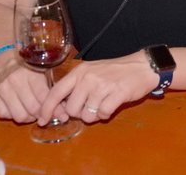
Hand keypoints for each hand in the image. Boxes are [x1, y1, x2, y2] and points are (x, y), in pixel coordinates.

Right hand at [0, 56, 65, 122]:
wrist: (4, 61)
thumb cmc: (29, 68)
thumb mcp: (43, 71)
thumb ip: (53, 87)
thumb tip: (65, 107)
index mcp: (31, 73)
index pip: (43, 96)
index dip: (55, 109)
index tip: (62, 115)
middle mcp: (15, 81)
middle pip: (32, 108)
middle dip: (42, 115)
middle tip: (47, 115)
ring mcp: (2, 89)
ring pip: (19, 116)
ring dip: (29, 118)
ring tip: (34, 113)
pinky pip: (5, 116)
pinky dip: (14, 116)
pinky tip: (20, 109)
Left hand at [37, 50, 156, 124]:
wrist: (142, 66)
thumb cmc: (115, 71)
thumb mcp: (92, 71)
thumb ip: (76, 86)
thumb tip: (60, 108)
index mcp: (79, 71)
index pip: (55, 92)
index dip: (46, 109)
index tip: (42, 120)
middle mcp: (88, 78)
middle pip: (71, 109)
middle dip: (79, 113)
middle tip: (91, 105)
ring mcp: (102, 85)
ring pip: (87, 115)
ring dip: (94, 114)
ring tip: (104, 103)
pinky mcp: (117, 93)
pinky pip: (103, 114)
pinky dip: (106, 114)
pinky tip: (112, 104)